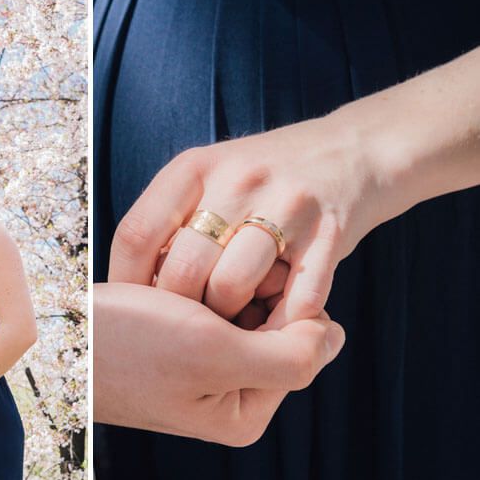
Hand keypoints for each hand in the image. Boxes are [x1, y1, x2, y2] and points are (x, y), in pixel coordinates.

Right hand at [94, 283, 344, 445]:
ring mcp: (204, 368)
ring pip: (247, 310)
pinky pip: (214, 306)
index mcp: (244, 413)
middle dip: (255, 293)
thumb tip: (335, 335)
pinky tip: (175, 279)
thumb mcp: (212, 354)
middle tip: (213, 279)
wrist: (52, 337)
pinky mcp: (180, 344)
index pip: (305, 344)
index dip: (288, 301)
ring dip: (227, 284)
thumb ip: (290, 355)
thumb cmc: (125, 346)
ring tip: (187, 279)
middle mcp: (229, 395)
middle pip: (279, 327)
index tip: (252, 279)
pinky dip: (202, 286)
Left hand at [110, 114, 381, 328]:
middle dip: (179, 312)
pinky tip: (277, 322)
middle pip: (181, 269)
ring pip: (230, 287)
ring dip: (229, 319)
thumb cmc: (262, 182)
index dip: (127, 284)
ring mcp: (285, 203)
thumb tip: (128, 291)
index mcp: (193, 167)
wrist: (352, 152)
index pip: (136, 235)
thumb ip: (170, 222)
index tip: (134, 311)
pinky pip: (293, 300)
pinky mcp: (330, 232)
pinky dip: (281, 323)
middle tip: (188, 327)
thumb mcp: (208, 179)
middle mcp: (236, 179)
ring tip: (234, 322)